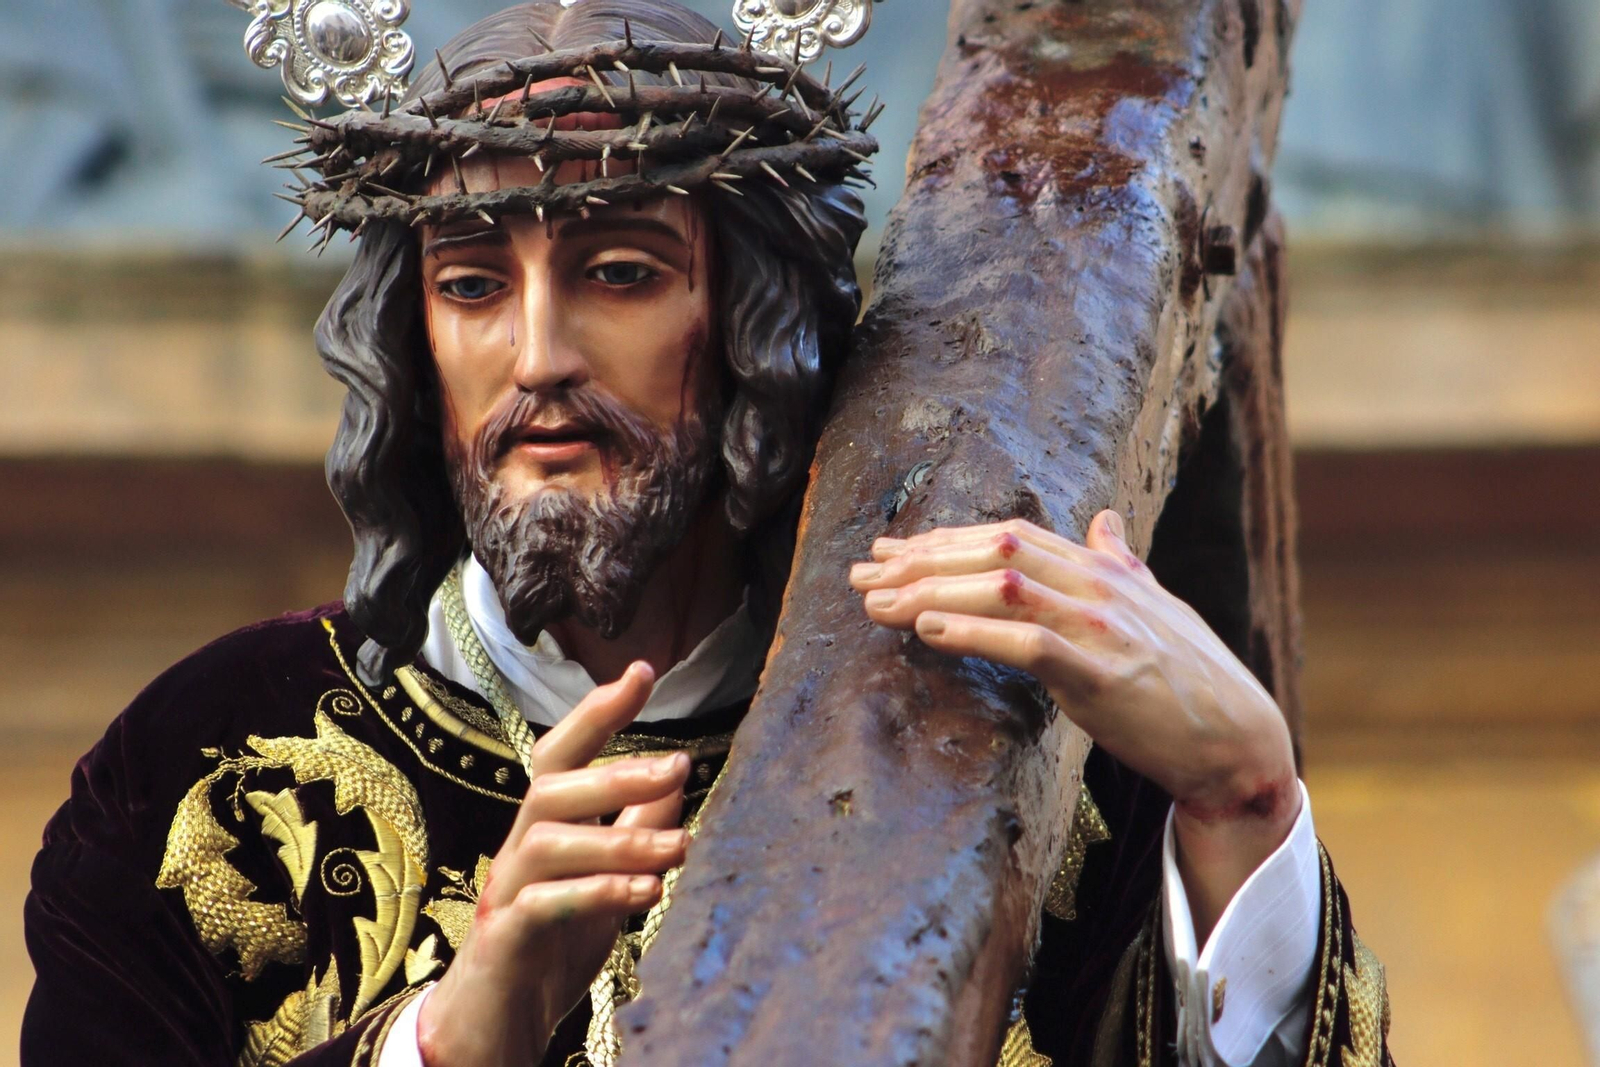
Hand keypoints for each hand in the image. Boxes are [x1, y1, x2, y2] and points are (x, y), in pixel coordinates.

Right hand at [417, 662, 689, 1066]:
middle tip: (682, 765)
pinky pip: (544, 903)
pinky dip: (597, 893)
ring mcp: (505, 892)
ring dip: (621, 840)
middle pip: (551, 786)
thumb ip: (633, 834)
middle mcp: (518, 848)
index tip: (642, 671)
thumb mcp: (606, 885)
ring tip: (683, 848)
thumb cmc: (549, 949)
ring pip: (550, 840)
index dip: (598, 711)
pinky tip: (645, 895)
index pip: (563, 753)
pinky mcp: (504, 938)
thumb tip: (674, 782)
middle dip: (618, 770)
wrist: (493, 1028)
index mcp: (544, 829)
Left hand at [848, 510, 1298, 938]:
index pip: (1010, 536)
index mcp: (1104, 570)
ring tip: (877, 602)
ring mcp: (1102, 627)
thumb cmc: (1193, 681)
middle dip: (922, 559)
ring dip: (931, 590)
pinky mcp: (1102, 676)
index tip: (891, 550)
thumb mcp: (1156, 608)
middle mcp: (1100, 586)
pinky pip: (1027, 642)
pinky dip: (973, 630)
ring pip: (1003, 588)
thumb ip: (1122, 563)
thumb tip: (1106, 521)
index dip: (945, 539)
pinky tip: (927, 628)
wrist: (1240, 743)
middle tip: (862, 574)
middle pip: (995, 552)